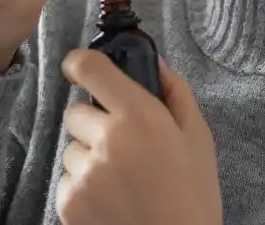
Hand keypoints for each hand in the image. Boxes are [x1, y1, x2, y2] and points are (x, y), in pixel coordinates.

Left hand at [57, 50, 222, 224]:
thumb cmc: (194, 196)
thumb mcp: (198, 138)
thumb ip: (175, 92)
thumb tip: (152, 61)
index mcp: (140, 116)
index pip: (89, 68)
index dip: (80, 62)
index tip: (80, 67)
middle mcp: (107, 140)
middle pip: (76, 112)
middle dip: (95, 123)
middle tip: (122, 146)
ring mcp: (85, 174)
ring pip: (71, 148)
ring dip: (89, 157)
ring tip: (122, 181)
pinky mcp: (70, 203)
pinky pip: (67, 179)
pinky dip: (83, 187)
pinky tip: (112, 201)